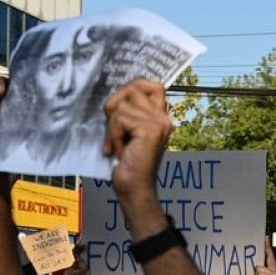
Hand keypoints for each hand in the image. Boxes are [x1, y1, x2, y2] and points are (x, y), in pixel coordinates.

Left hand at [102, 79, 170, 209]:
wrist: (134, 189)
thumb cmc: (127, 164)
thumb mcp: (126, 132)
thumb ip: (126, 113)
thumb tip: (113, 97)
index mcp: (160, 117)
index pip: (152, 85)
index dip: (133, 87)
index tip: (119, 108)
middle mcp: (163, 117)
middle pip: (132, 89)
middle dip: (114, 107)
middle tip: (113, 129)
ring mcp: (159, 123)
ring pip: (122, 106)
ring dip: (112, 128)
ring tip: (117, 146)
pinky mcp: (151, 130)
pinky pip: (120, 119)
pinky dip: (113, 136)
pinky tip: (119, 151)